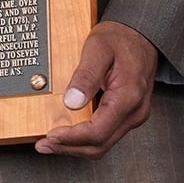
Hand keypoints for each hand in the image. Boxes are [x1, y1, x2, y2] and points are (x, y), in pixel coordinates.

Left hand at [34, 21, 159, 157]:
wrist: (140, 34)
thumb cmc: (120, 39)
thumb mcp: (98, 49)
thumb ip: (85, 76)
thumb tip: (71, 102)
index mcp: (128, 98)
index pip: (97, 132)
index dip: (70, 139)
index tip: (49, 136)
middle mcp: (134, 112)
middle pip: (100, 144)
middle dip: (69, 148)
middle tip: (43, 145)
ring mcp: (133, 115)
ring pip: (103, 143)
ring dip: (75, 146)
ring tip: (50, 142)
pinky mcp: (127, 114)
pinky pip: (105, 134)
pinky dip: (84, 138)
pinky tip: (67, 133)